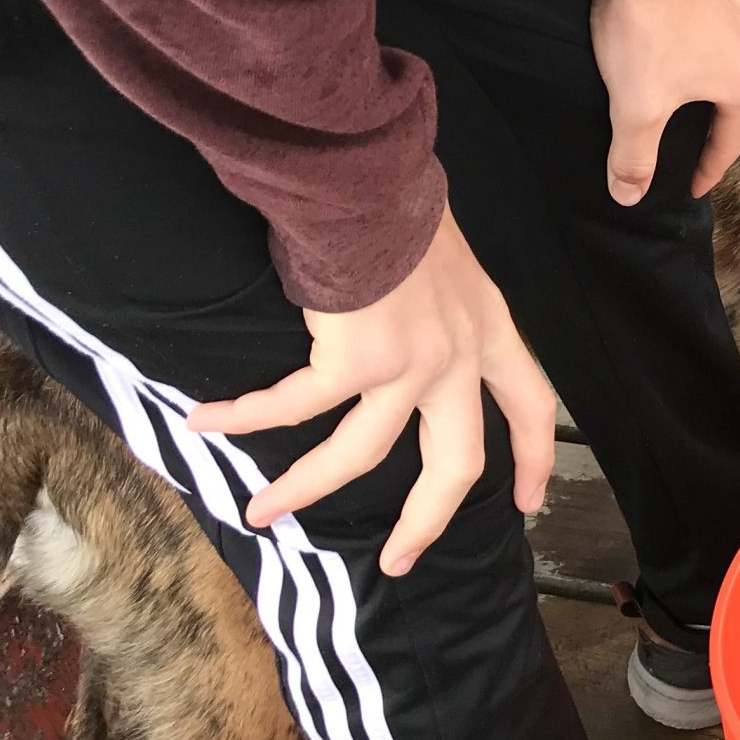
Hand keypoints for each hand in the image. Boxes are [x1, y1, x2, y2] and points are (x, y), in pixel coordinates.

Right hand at [188, 208, 555, 575]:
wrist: (372, 179)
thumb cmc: (399, 199)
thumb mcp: (448, 257)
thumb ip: (436, 297)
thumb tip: (402, 311)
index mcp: (491, 328)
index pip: (532, 404)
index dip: (533, 458)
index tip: (526, 502)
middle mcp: (460, 356)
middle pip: (457, 462)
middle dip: (427, 518)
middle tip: (400, 560)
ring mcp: (410, 366)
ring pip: (360, 455)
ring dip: (304, 487)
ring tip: (261, 514)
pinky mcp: (354, 363)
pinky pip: (292, 407)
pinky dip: (244, 416)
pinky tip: (205, 421)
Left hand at [590, 0, 739, 203]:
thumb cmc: (647, 33)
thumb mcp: (637, 106)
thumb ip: (634, 156)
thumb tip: (630, 197)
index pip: (729, 144)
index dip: (707, 172)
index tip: (690, 189)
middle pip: (726, 105)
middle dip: (703, 127)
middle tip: (677, 146)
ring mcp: (734, 19)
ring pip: (716, 67)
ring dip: (696, 86)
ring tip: (667, 96)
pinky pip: (703, 36)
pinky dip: (686, 52)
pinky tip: (661, 52)